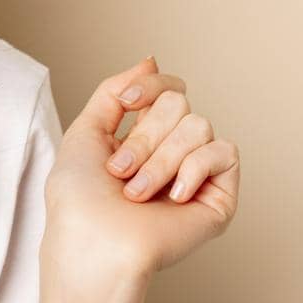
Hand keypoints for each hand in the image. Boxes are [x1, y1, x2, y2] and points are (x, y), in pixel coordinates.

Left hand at [41, 56, 240, 291]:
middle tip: (120, 172)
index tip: (126, 103)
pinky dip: (192, 170)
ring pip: (198, 125)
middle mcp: (173, 150)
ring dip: (159, 160)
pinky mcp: (220, 195)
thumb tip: (151, 60)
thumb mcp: (85, 131)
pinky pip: (224, 151)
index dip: (151, 85)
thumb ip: (115, 92)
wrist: (94, 242)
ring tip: (138, 193)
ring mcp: (197, 172)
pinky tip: (173, 197)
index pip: (167, 88)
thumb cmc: (79, 198)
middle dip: (143, 136)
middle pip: (179, 102)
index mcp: (143, 135)